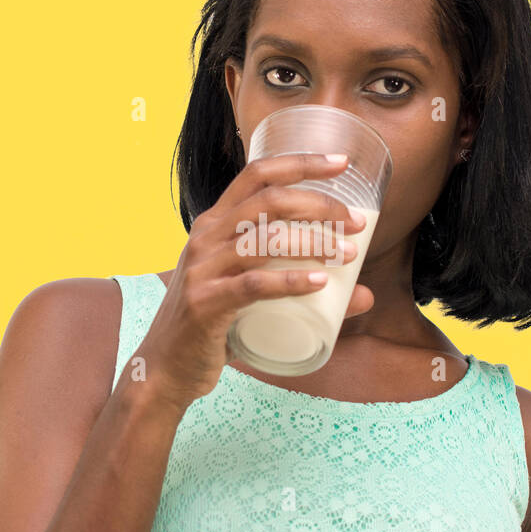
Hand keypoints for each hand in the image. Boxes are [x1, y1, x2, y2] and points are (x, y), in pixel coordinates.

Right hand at [134, 153, 372, 409]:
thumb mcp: (253, 296)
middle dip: (319, 204)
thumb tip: (365, 295)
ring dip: (313, 241)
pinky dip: (290, 281)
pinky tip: (319, 281)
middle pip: (268, 200)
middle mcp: (205, 237)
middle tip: (355, 223)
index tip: (340, 164)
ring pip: (264, 239)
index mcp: (214, 223)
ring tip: (347, 254)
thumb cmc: (214, 326)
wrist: (166, 368)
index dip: (300, 163)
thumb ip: (304, 289)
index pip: (257, 174)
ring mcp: (202, 269)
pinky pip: (253, 285)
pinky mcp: (204, 303)